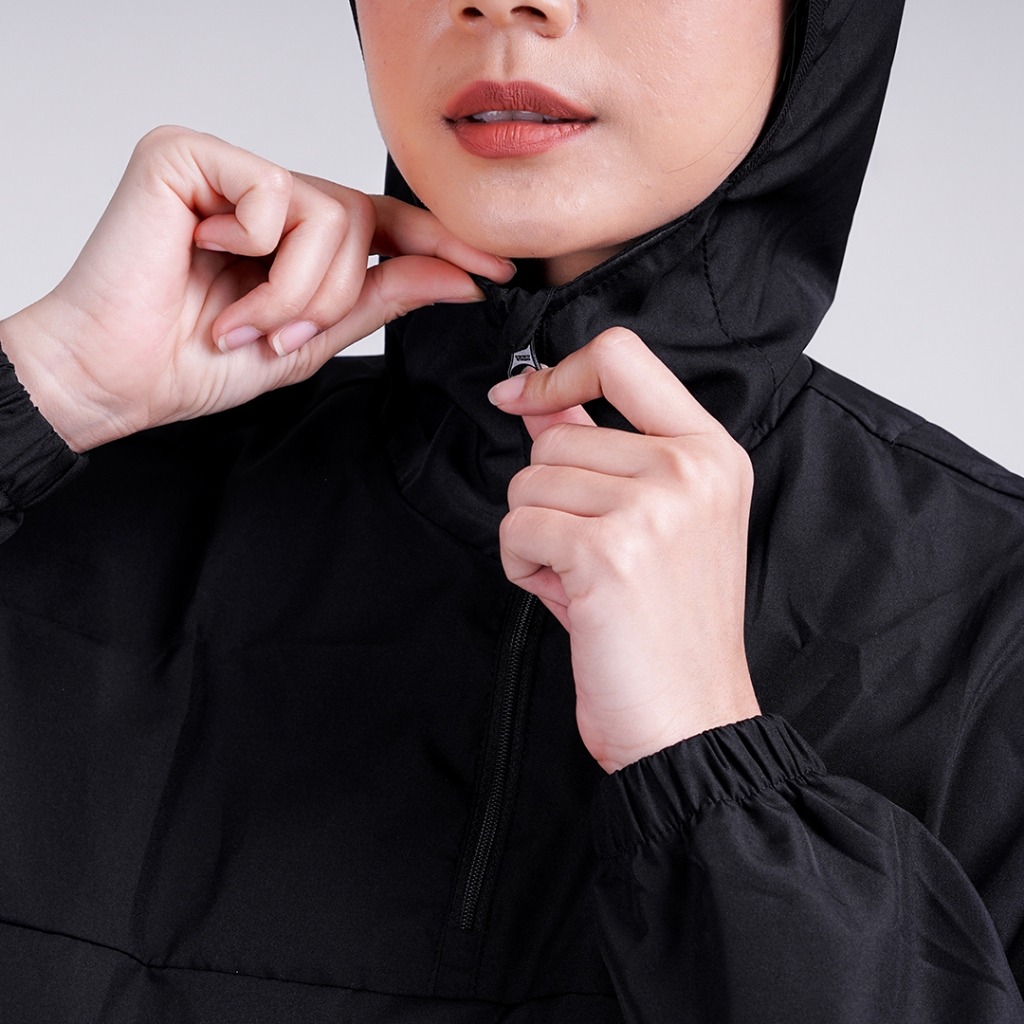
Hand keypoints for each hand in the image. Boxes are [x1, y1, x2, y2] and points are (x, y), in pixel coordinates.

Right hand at [0, 126, 512, 450]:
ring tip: (241, 320)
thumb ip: (381, 298)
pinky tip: (204, 261)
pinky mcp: (189, 154)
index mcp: (292, 236)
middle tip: (278, 336)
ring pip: (328, 213)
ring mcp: (228, 169)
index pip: (383, 225)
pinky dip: (256, 254)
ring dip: (296, 290)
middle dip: (332, 298)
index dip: (440, 244)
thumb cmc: (195, 360)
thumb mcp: (311, 338)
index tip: (495, 271)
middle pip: (361, 222)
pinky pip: (276, 196)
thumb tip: (455, 277)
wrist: (115, 375)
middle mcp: (266, 195)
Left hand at [489, 328, 759, 772]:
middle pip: (554, 437)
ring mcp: (652, 506)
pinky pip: (517, 528)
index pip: (621, 357)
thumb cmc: (667, 629)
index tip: (522, 397)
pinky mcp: (608, 550)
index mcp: (710, 452)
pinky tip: (568, 597)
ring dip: (535, 535)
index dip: (559, 373)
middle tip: (588, 552)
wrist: (689, 720)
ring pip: (528, 482)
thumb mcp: (651, 522)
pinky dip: (523, 565)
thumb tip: (535, 401)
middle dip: (547, 497)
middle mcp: (689, 469)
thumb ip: (598, 450)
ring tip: (583, 579)